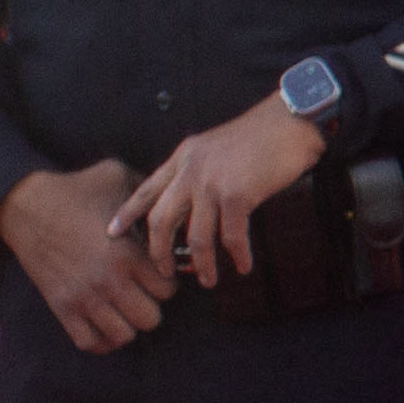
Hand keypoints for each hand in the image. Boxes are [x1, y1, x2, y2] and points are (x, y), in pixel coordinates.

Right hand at [0, 163, 174, 351]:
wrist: (25, 204)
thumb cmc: (75, 189)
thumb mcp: (117, 177)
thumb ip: (148, 188)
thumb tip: (171, 194)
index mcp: (128, 254)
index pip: (168, 290)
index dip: (168, 283)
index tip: (157, 273)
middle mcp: (108, 281)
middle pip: (151, 319)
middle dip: (152, 306)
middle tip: (142, 293)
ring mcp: (83, 298)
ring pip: (124, 336)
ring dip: (128, 324)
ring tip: (123, 307)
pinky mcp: (61, 308)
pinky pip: (90, 342)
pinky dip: (102, 339)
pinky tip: (104, 321)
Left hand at [109, 94, 331, 290]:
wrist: (290, 122)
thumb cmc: (261, 134)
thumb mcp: (215, 146)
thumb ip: (199, 169)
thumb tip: (196, 201)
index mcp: (183, 158)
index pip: (146, 189)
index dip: (127, 213)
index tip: (113, 232)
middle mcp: (191, 171)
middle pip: (161, 221)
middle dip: (159, 252)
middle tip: (166, 271)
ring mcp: (212, 183)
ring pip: (196, 236)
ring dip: (202, 263)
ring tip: (208, 280)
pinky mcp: (237, 195)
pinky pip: (231, 236)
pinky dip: (237, 255)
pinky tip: (243, 266)